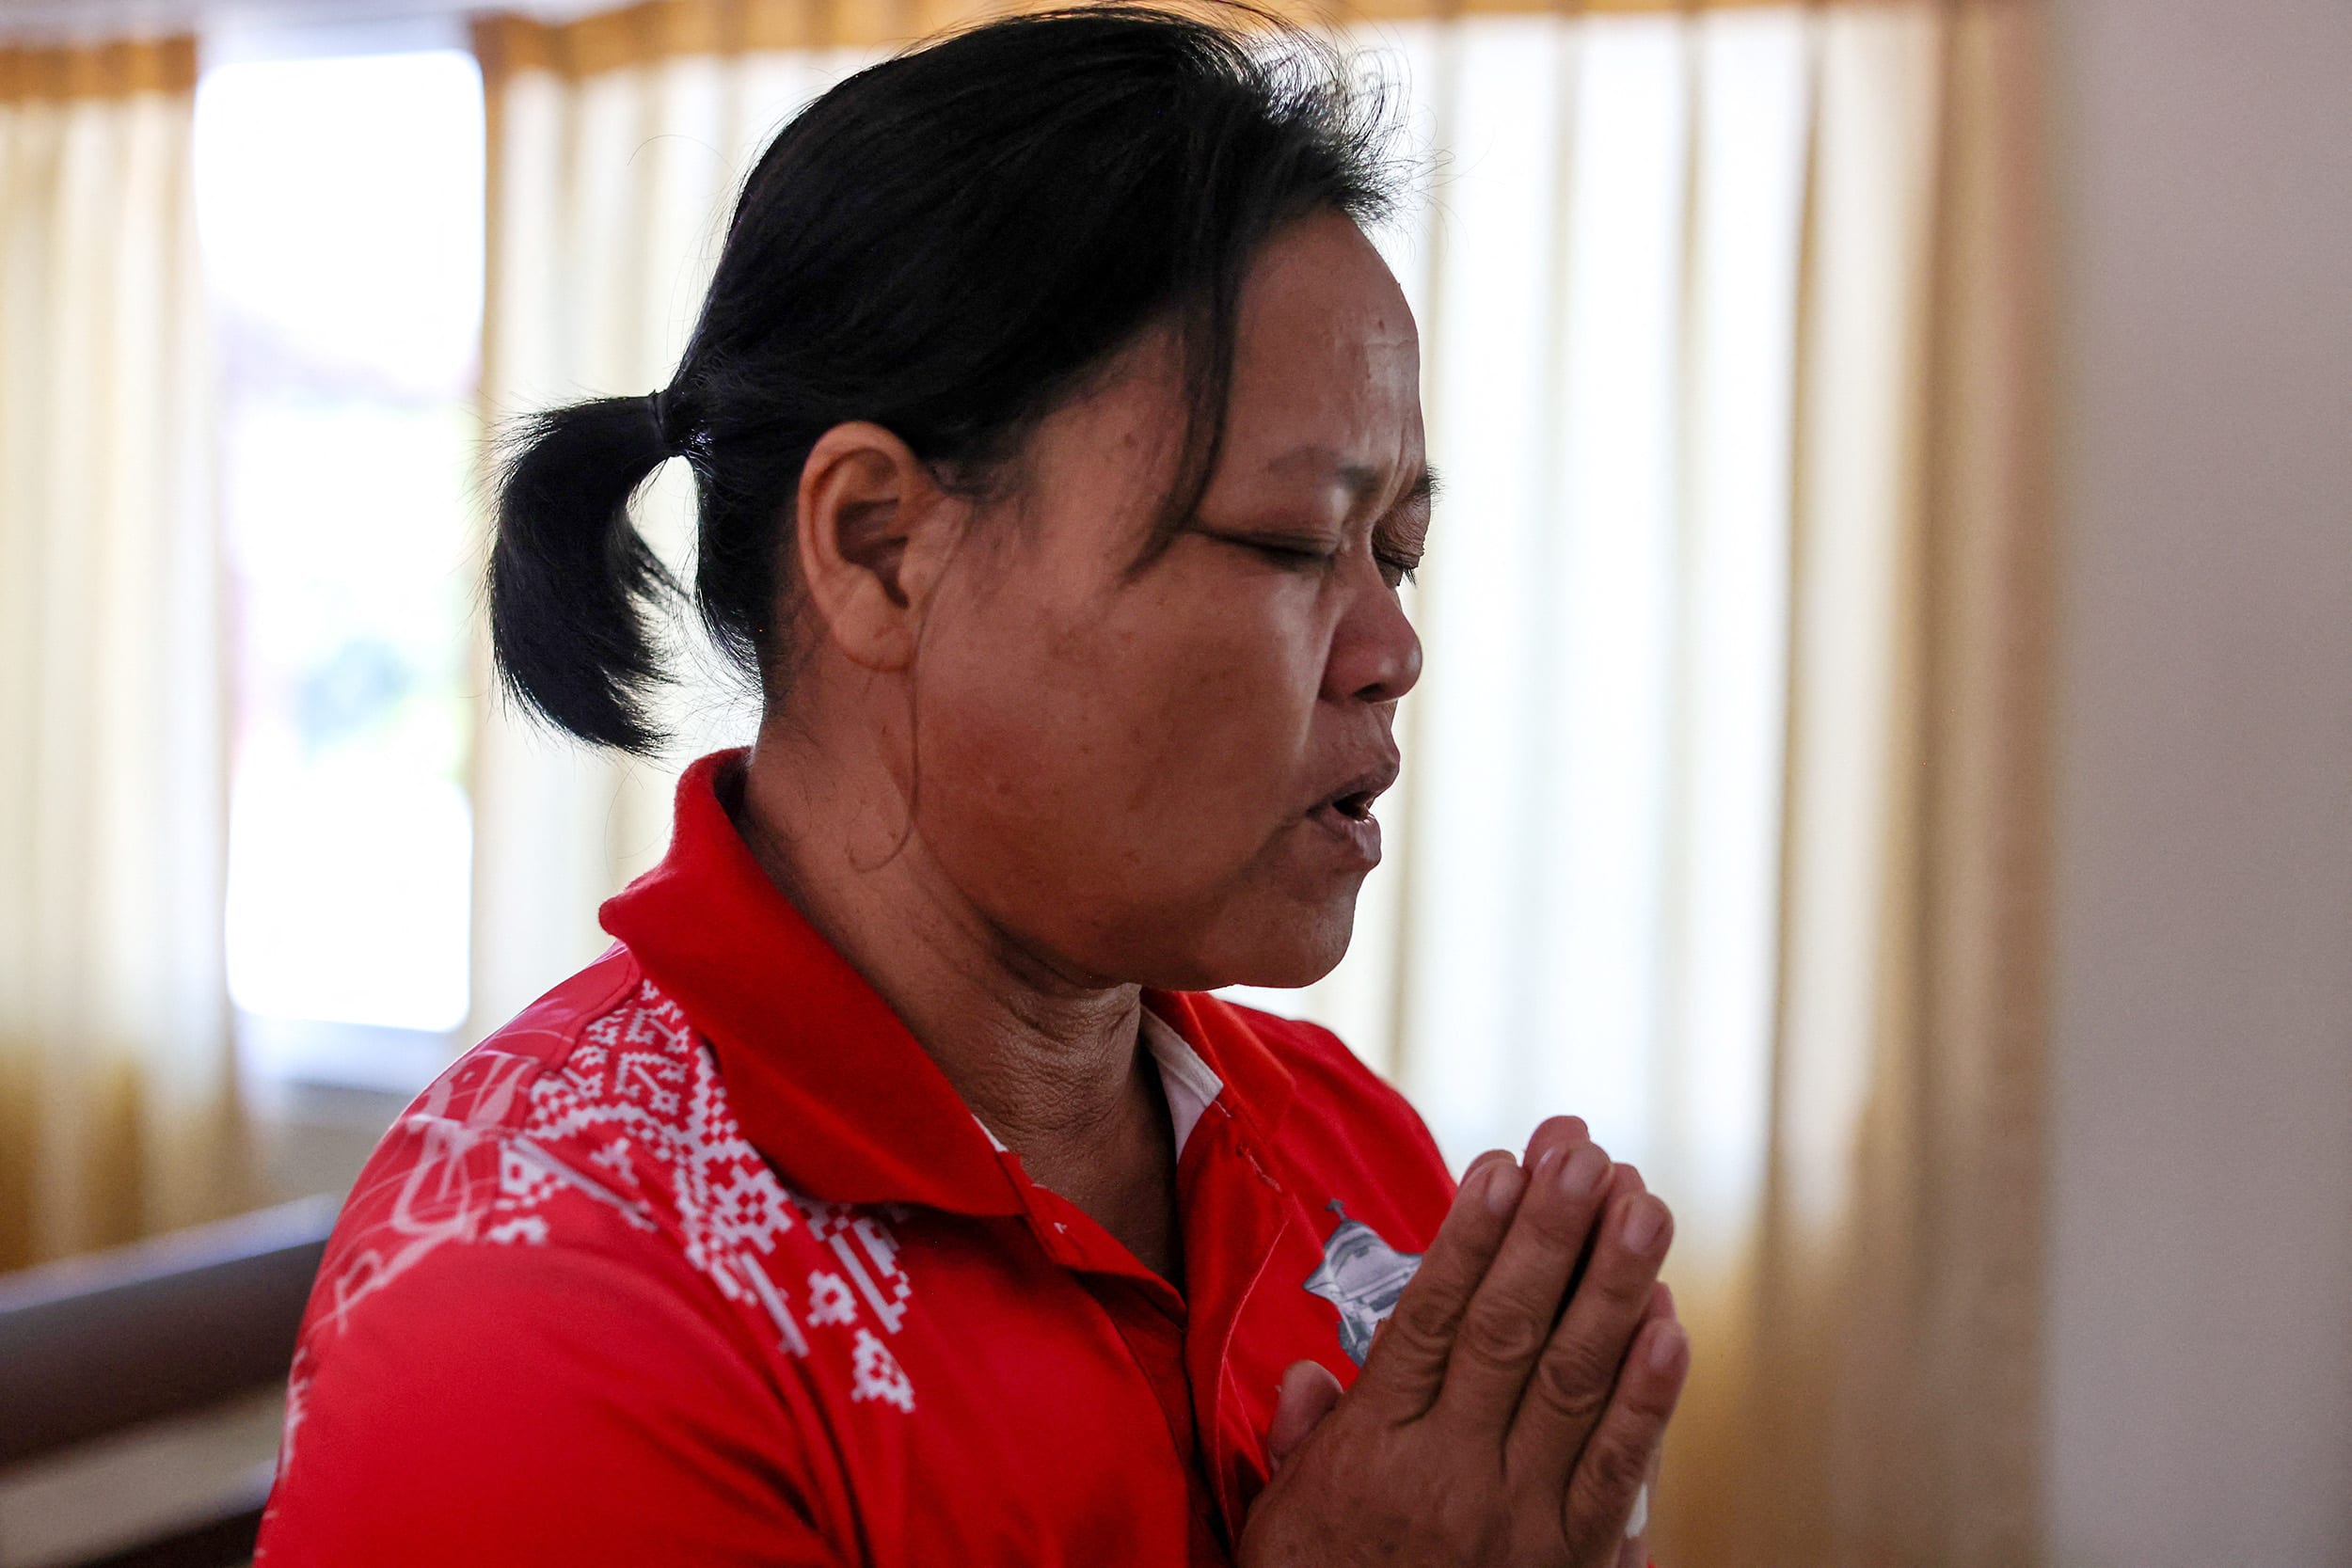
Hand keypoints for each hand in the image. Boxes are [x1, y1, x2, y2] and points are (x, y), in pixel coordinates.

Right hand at [1241, 1119, 1687, 1567]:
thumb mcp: (1279, 1521)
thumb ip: (1302, 1442)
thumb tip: (1314, 1376)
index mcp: (1376, 1452)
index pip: (1432, 1318)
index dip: (1469, 1235)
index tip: (1501, 1161)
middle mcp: (1451, 1476)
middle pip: (1510, 1331)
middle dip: (1551, 1232)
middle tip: (1586, 1152)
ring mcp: (1520, 1522)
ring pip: (1573, 1383)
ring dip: (1613, 1286)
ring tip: (1642, 1204)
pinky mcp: (1573, 1566)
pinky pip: (1618, 1472)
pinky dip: (1649, 1397)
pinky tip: (1670, 1324)